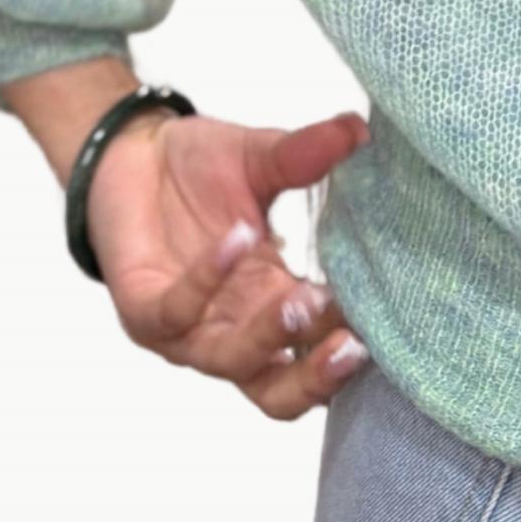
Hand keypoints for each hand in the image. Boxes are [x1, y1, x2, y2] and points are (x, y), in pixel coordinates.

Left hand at [84, 106, 372, 419]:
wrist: (128, 152)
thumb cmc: (200, 167)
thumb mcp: (263, 158)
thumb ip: (308, 153)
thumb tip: (360, 129)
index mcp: (274, 302)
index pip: (322, 349)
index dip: (353, 342)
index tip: (393, 316)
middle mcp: (235, 330)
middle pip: (283, 392)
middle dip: (319, 375)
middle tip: (355, 342)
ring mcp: (188, 330)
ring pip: (236, 362)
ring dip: (273, 335)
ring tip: (307, 297)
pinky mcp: (143, 311)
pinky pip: (180, 310)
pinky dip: (213, 276)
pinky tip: (241, 234)